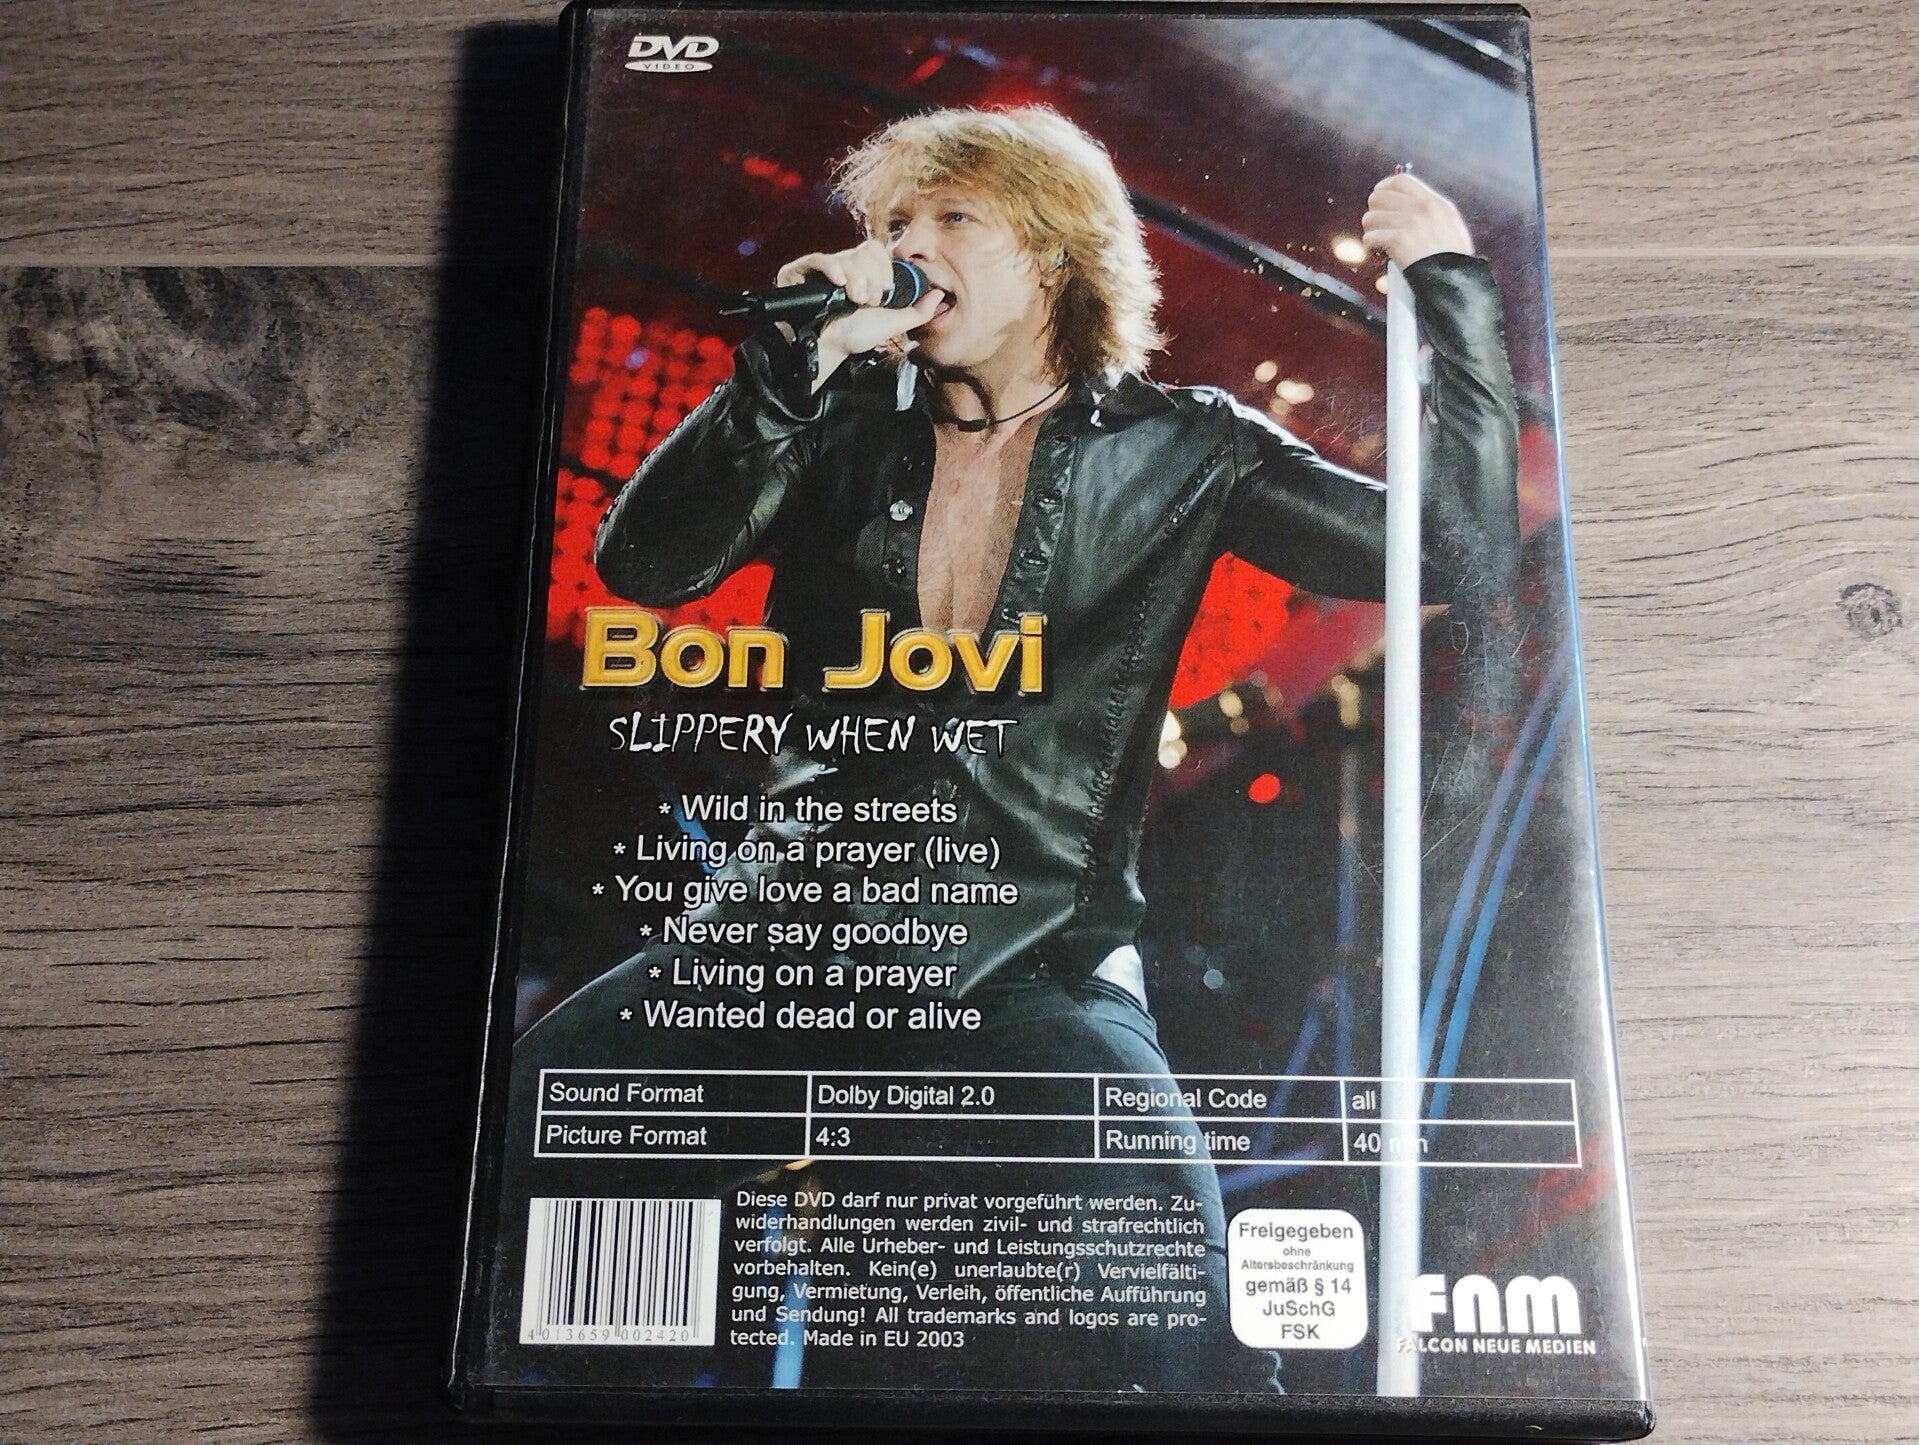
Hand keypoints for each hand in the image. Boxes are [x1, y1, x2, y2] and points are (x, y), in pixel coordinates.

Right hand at [775, 240, 944, 386]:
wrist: (829, 348)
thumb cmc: (855, 336)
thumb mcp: (892, 323)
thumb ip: (919, 311)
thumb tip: (939, 294)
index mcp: (861, 271)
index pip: (877, 252)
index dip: (883, 274)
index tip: (881, 297)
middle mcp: (842, 265)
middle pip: (864, 253)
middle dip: (871, 282)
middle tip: (865, 302)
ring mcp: (821, 267)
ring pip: (846, 257)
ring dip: (855, 283)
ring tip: (851, 302)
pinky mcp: (800, 271)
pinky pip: (818, 259)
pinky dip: (831, 269)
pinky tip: (839, 283)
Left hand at [1362, 173, 1473, 269]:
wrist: (1454, 280)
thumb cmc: (1452, 259)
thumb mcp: (1450, 224)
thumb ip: (1430, 211)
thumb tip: (1406, 204)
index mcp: (1434, 202)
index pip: (1400, 181)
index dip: (1384, 189)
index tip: (1380, 200)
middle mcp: (1421, 208)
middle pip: (1378, 197)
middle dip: (1374, 212)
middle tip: (1379, 227)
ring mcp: (1409, 223)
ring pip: (1370, 218)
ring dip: (1371, 231)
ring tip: (1380, 243)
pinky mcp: (1398, 241)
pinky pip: (1370, 237)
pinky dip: (1371, 246)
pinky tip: (1379, 253)